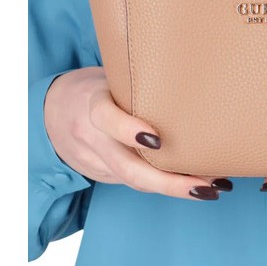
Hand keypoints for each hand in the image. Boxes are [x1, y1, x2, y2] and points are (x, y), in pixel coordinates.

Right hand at [44, 67, 232, 199]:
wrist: (53, 112)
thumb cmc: (96, 87)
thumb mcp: (108, 76)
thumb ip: (136, 82)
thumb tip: (194, 76)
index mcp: (91, 104)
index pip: (104, 118)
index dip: (127, 131)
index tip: (157, 140)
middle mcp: (92, 138)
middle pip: (126, 168)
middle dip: (168, 182)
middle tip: (206, 185)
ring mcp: (97, 161)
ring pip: (135, 181)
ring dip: (176, 189)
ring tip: (213, 189)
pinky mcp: (104, 176)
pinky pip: (137, 183)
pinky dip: (168, 185)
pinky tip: (199, 185)